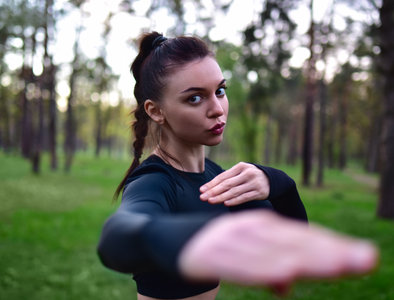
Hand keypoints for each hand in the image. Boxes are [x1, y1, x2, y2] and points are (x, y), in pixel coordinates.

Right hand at [178, 211, 377, 293]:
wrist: (162, 236)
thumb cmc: (209, 246)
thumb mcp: (241, 255)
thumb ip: (267, 266)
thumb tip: (287, 285)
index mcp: (259, 227)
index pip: (302, 237)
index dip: (332, 246)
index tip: (363, 257)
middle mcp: (249, 229)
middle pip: (296, 243)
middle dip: (332, 252)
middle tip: (367, 259)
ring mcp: (231, 240)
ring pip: (274, 252)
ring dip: (308, 259)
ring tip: (339, 266)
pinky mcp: (212, 255)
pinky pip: (242, 265)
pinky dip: (265, 270)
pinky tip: (286, 274)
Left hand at [200, 162, 269, 205]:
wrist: (271, 180)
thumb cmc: (249, 177)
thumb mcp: (240, 172)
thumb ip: (228, 178)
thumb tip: (208, 187)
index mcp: (240, 167)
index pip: (223, 176)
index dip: (211, 184)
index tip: (201, 190)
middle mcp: (247, 174)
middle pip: (227, 184)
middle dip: (213, 191)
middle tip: (202, 197)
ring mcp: (254, 183)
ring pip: (234, 191)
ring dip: (221, 197)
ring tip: (211, 201)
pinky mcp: (259, 192)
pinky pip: (244, 197)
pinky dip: (234, 200)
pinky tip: (225, 203)